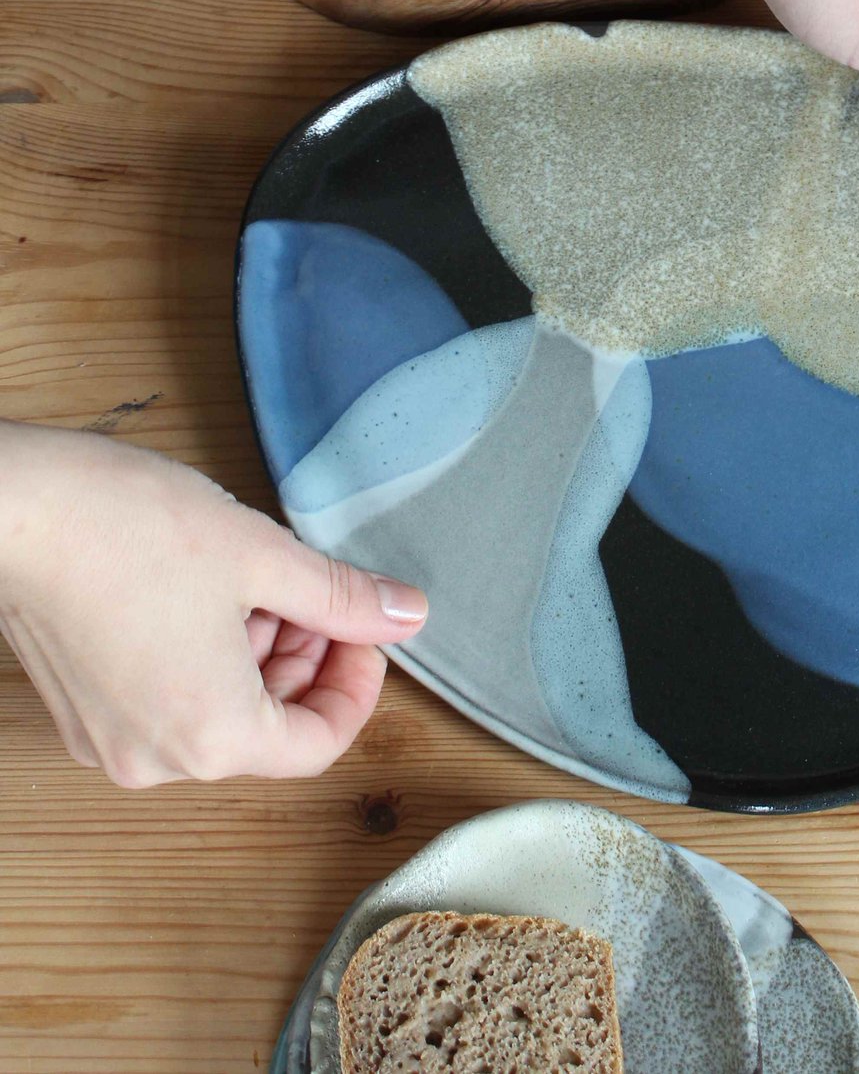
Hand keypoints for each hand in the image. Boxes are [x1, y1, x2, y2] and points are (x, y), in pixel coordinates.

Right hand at [0, 422, 427, 787]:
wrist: (16, 508)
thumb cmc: (131, 530)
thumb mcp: (263, 557)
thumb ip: (342, 598)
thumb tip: (409, 615)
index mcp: (211, 737)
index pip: (319, 745)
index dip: (357, 686)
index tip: (365, 630)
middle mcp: (156, 760)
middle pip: (266, 730)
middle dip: (306, 660)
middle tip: (315, 591)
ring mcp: (109, 739)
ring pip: (217, 712)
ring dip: (257, 653)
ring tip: (258, 576)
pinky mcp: (82, 708)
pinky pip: (167, 699)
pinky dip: (205, 656)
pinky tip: (208, 588)